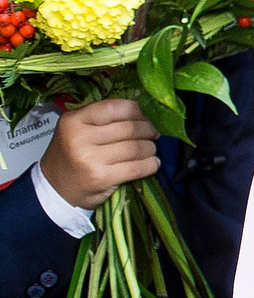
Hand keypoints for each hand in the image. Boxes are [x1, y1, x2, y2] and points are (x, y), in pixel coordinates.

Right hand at [44, 99, 159, 209]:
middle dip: (148, 130)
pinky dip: (150, 164)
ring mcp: (90, 159)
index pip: (115, 108)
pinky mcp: (101, 178)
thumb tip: (143, 110)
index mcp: (74, 120)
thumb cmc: (71, 155)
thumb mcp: (78, 129)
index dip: (138, 110)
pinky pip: (137, 167)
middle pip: (129, 128)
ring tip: (150, 149)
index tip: (148, 114)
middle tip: (154, 132)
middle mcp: (79, 138)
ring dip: (150, 148)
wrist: (54, 189)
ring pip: (136, 148)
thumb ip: (104, 117)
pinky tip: (152, 163)